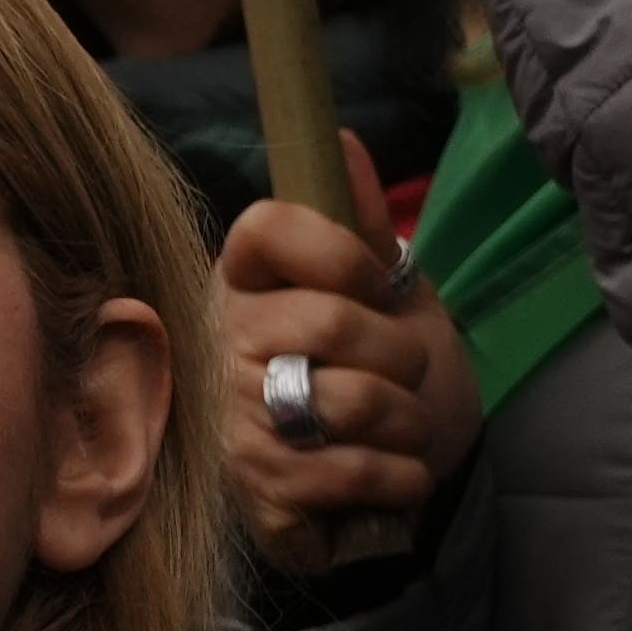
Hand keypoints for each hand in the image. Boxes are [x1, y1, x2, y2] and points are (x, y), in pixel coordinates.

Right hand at [209, 192, 473, 563]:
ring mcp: (232, 422)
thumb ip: (363, 225)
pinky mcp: (257, 492)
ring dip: (411, 423)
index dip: (341, 255)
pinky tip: (392, 474)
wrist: (378, 483)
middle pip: (330, 322)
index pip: (268, 227)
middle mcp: (221, 346)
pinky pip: (354, 469)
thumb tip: (342, 138)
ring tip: (403, 430)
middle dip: (403, 356)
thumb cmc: (377, 375)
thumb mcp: (388, 294)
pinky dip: (401, 476)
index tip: (378, 289)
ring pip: (351, 400)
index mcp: (243, 284)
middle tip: (407, 375)